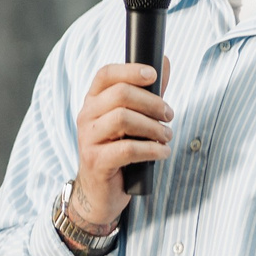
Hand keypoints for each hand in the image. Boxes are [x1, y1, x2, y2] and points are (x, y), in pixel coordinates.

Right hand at [71, 61, 172, 230]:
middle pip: (120, 94)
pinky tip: (162, 153)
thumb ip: (147, 94)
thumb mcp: (131, 121)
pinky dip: (151, 149)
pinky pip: (127, 149)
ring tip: (166, 137)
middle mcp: (87, 116)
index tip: (154, 75)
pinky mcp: (96, 161)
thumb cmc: (118, 152)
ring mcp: (88, 139)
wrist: (99, 193)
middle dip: (152, 103)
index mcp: (93, 101)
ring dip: (153, 127)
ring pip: (123, 119)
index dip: (130, 70)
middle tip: (169, 115)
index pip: (106, 74)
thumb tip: (165, 63)